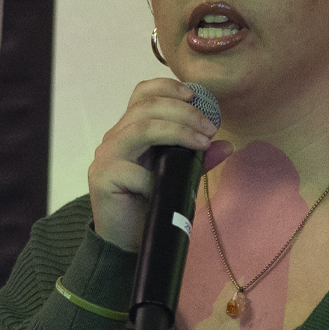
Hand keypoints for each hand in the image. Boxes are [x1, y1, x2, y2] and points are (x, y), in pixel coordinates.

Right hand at [87, 79, 217, 251]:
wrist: (125, 242)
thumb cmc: (150, 205)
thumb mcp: (179, 177)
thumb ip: (198, 160)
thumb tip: (227, 145)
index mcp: (130, 130)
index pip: (142, 94)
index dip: (167, 87)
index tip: (194, 95)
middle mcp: (115, 138)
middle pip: (147, 107)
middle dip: (184, 113)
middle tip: (209, 128)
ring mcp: (106, 156)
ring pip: (141, 128)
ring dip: (177, 131)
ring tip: (201, 143)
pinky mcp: (102, 178)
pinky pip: (134, 171)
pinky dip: (156, 178)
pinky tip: (168, 187)